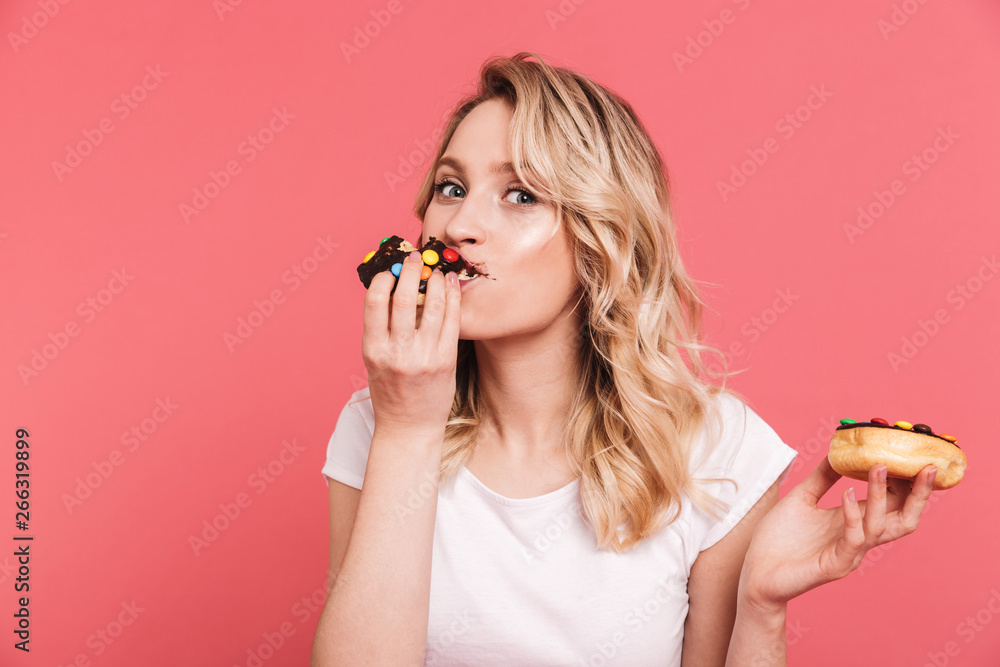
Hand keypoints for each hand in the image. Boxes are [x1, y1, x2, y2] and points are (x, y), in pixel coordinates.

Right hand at [362, 250, 461, 434]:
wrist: (409, 428)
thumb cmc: (390, 392)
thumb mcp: (374, 361)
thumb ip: (380, 329)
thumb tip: (390, 289)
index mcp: (373, 350)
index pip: (375, 301)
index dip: (383, 278)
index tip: (390, 268)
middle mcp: (398, 352)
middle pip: (404, 298)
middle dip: (411, 271)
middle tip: (415, 256)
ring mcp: (424, 356)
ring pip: (433, 306)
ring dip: (435, 280)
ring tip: (436, 268)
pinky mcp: (446, 360)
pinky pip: (452, 321)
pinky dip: (452, 298)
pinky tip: (451, 285)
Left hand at [739, 456, 936, 611]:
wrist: (756, 572)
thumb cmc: (778, 538)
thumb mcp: (802, 498)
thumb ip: (822, 477)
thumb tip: (838, 450)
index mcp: (853, 521)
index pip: (893, 502)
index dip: (908, 482)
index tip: (917, 455)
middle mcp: (858, 537)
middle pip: (903, 518)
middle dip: (919, 494)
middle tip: (927, 466)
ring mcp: (850, 553)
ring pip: (881, 526)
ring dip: (881, 495)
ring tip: (879, 466)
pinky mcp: (835, 565)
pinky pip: (853, 539)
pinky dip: (854, 514)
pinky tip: (848, 493)